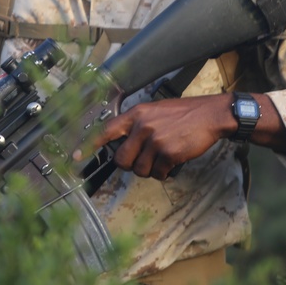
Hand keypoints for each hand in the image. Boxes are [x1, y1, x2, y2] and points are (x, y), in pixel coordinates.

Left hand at [87, 95, 236, 180]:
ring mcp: (154, 140)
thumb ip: (138, 125)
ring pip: (140, 169)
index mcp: (136, 114)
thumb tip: (125, 145)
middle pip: (122, 160)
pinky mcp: (168, 152)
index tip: (76, 157)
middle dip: (131, 165)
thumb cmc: (184, 115)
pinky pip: (158, 173)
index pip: (106, 130)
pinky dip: (165, 172)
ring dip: (151, 169)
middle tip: (144, 160)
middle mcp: (142, 126)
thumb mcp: (156, 112)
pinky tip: (172, 162)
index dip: (89, 145)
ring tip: (162, 158)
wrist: (209, 115)